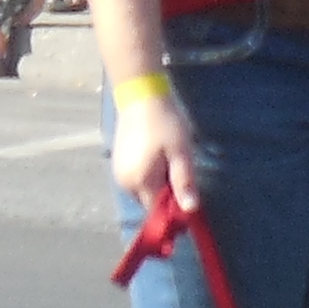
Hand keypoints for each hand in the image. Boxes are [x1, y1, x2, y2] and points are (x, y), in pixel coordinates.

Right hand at [110, 85, 197, 220]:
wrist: (141, 95)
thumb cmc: (164, 122)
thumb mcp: (181, 151)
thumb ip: (183, 181)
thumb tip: (190, 209)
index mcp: (140, 182)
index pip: (157, 212)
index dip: (174, 208)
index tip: (189, 194)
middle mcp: (125, 182)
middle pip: (150, 203)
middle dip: (167, 195)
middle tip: (180, 170)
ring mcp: (119, 173)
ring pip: (144, 191)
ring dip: (158, 184)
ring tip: (169, 160)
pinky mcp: (118, 163)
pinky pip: (137, 180)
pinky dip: (149, 176)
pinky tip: (158, 157)